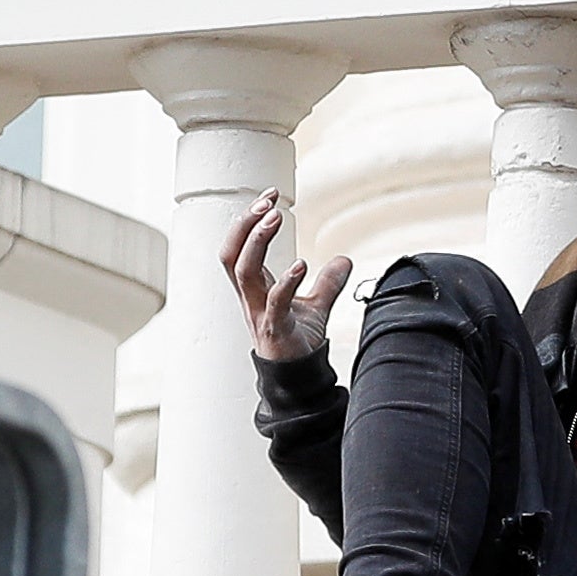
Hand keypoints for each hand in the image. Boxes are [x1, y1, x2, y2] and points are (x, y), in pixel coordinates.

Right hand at [222, 192, 351, 363]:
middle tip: (267, 202)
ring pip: (245, 272)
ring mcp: (261, 313)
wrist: (300, 378)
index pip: (238, 248)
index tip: (268, 197)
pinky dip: (286, 282)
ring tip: (275, 218)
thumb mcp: (315, 305)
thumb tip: (344, 259)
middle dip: (245, 224)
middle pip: (231, 254)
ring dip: (257, 242)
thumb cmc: (298, 342)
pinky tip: (301, 265)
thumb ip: (327, 282)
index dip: (247, 221)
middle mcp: (251, 298)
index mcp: (254, 288)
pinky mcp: (276, 330)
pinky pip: (275, 303)